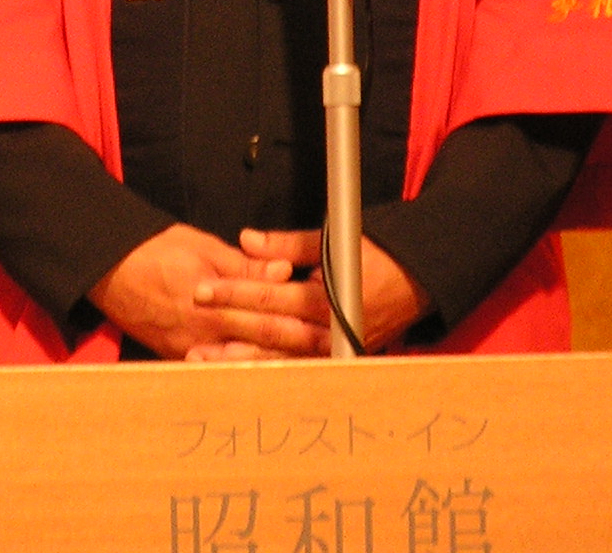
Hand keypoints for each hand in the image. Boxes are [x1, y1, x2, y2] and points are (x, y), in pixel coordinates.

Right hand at [88, 224, 320, 359]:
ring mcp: (191, 348)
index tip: (330, 327)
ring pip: (242, 362)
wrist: (109, 270)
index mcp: (216, 299)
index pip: (269, 315)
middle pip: (262, 343)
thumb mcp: (202, 247)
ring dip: (275, 366)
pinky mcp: (179, 356)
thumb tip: (281, 271)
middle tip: (331, 354)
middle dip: (299, 350)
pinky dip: (240, 373)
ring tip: (308, 372)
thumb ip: (244, 265)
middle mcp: (205, 331)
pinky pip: (216, 370)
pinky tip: (262, 378)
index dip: (302, 322)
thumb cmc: (155, 251)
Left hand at [186, 228, 430, 359]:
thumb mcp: (332, 242)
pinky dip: (266, 371)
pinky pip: (295, 371)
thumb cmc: (375, 257)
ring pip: (279, 361)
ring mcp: (333, 353)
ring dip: (240, 359)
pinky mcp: (336, 363)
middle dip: (227, 325)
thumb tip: (246, 240)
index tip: (203, 289)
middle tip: (191, 322)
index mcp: (327, 298)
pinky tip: (237, 372)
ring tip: (202, 360)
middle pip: (269, 332)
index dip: (234, 292)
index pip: (270, 296)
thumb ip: (286, 246)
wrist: (420, 282)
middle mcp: (329, 332)